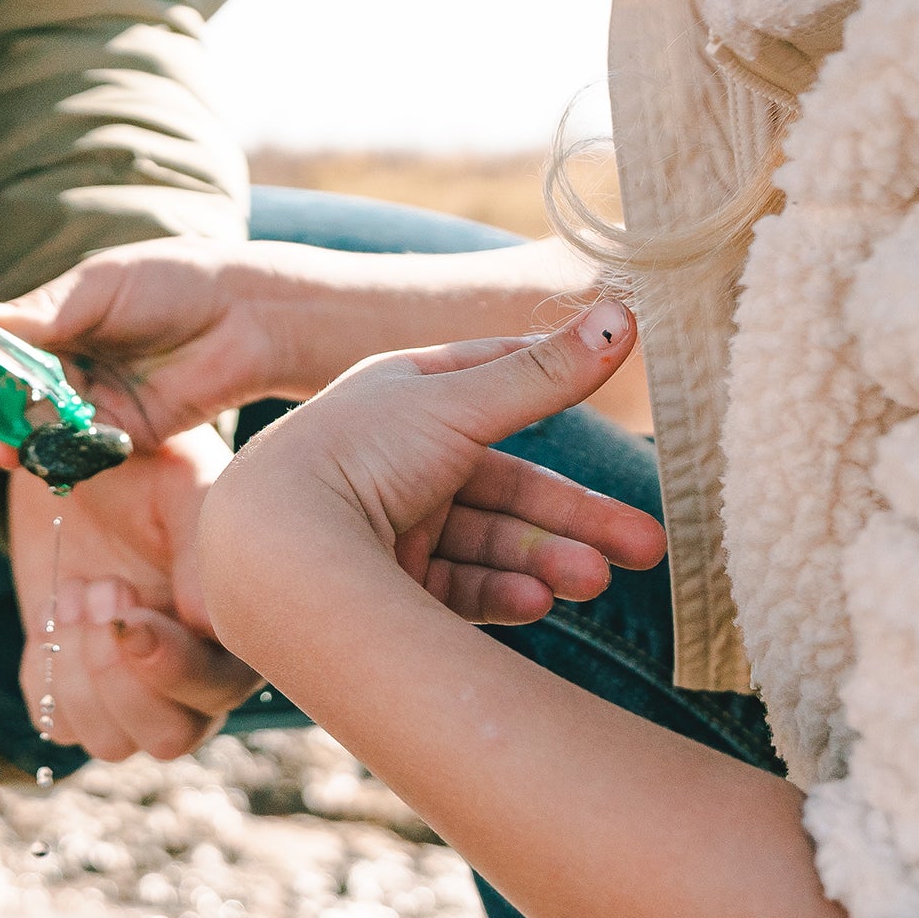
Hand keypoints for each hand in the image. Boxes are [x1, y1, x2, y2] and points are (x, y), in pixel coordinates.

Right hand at [0, 239, 292, 449]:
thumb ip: (43, 312)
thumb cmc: (176, 282)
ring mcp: (94, 404)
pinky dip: (50, 453)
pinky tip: (32, 452)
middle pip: (6, 395)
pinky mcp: (122, 438)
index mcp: (58, 325)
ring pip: (34, 428)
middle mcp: (69, 367)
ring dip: (5, 436)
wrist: (248, 317)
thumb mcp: (101, 286)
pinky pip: (76, 450)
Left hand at [7, 426, 255, 761]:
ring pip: (111, 743)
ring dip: (79, 674)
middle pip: (168, 738)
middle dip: (119, 676)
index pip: (217, 691)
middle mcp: (193, 674)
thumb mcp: (180, 483)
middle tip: (103, 587)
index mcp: (236, 631)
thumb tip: (204, 625)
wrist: (82, 460)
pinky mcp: (77, 685)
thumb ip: (200, 548)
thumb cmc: (150, 464)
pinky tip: (56, 612)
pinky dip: (45, 673)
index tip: (127, 613)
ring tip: (78, 593)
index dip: (167, 665)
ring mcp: (132, 686)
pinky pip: (57, 724)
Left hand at [203, 302, 666, 637]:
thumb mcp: (456, 405)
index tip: (615, 395)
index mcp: (402, 395)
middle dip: (575, 517)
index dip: (554, 389)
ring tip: (595, 581)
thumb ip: (544, 374)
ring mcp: (390, 526)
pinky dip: (500, 595)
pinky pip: (459, 591)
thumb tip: (626, 313)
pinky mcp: (384, 588)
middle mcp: (396, 458)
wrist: (272, 552)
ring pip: (491, 545)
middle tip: (646, 546)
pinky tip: (537, 603)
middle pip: (507, 487)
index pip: (495, 384)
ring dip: (547, 561)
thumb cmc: (354, 455)